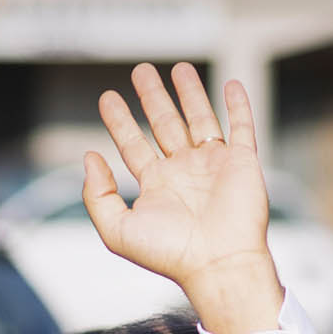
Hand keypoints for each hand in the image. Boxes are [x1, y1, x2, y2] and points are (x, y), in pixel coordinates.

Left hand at [82, 62, 282, 333]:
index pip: (133, 144)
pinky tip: (230, 84)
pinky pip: (241, 127)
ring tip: (178, 68)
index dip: (118, 120)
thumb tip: (89, 157)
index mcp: (156, 186)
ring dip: (190, 93)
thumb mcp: (117, 230)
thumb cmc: (171, 255)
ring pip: (200, 119)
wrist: (218, 265)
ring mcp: (214, 165)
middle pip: (164, 124)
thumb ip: (97, 195)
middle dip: (152, 97)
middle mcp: (184, 172)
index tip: (107, 98)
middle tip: (141, 72)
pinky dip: (238, 105)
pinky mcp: (242, 163)